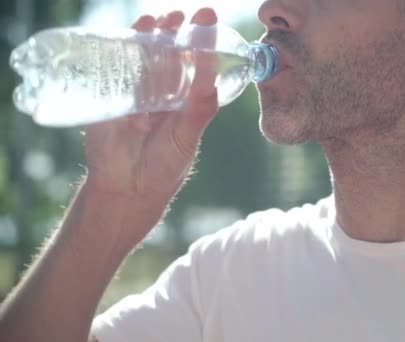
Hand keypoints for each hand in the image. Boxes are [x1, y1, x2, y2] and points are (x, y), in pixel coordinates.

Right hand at [83, 8, 218, 199]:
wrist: (128, 189)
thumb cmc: (164, 166)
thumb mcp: (186, 137)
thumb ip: (199, 110)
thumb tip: (212, 79)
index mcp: (185, 100)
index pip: (195, 64)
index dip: (201, 42)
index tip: (208, 19)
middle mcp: (162, 92)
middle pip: (168, 54)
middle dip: (174, 31)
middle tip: (181, 15)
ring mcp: (136, 92)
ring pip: (142, 56)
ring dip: (149, 35)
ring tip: (157, 20)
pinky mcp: (111, 97)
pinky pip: (115, 69)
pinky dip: (121, 49)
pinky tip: (130, 34)